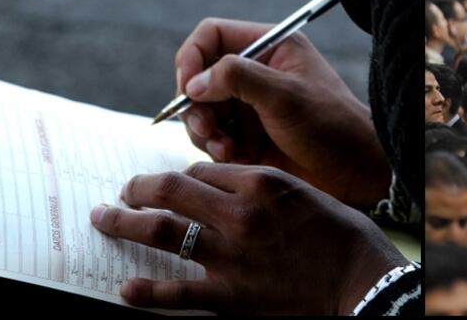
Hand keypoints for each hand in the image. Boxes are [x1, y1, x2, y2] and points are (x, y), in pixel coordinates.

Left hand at [90, 164, 406, 314]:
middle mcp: (239, 213)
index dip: (180, 176)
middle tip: (120, 191)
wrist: (362, 285)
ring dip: (125, 223)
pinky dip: (145, 290)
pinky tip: (125, 287)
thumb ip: (264, 189)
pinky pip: (174, 291)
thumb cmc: (343, 238)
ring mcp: (230, 255)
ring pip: (162, 231)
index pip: (202, 170)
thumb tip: (227, 188)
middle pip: (171, 189)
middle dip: (138, 187)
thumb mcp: (306, 195)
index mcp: (261, 182)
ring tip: (104, 220)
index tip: (171, 184)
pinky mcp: (229, 296)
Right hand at [175, 18, 389, 210]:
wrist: (356, 173)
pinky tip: (232, 157)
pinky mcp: (247, 137)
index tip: (188, 87)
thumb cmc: (332, 127)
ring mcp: (250, 106)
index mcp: (271, 47)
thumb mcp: (286, 95)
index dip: (192, 57)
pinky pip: (212, 136)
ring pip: (202, 109)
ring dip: (203, 128)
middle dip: (195, 102)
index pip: (212, 35)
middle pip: (199, 75)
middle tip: (205, 127)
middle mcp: (257, 72)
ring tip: (224, 148)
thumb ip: (238, 78)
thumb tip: (195, 82)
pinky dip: (213, 146)